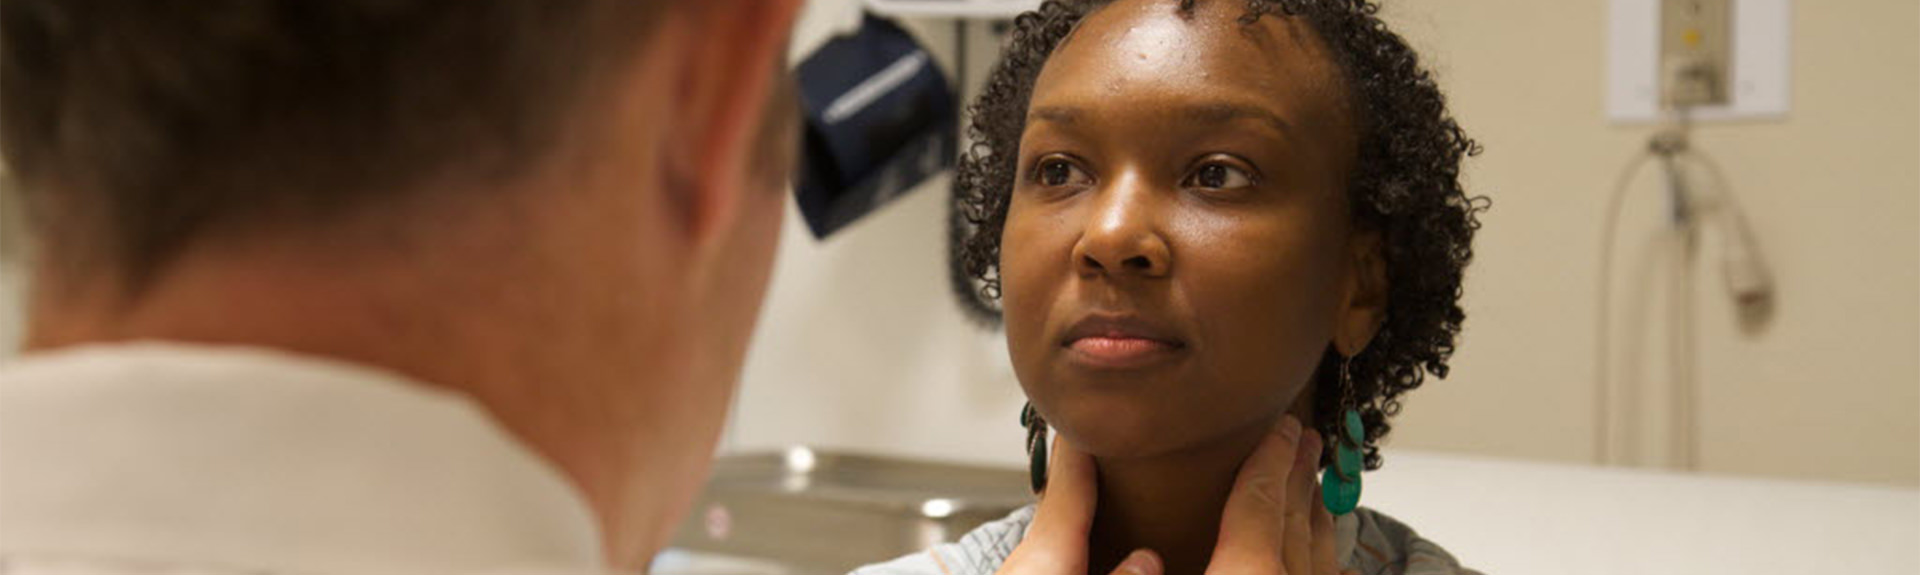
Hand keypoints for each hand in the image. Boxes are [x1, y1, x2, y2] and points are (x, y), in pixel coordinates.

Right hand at [994, 416, 1350, 574]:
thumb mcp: (1061, 574)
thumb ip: (1075, 528)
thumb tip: (1085, 467)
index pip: (1258, 514)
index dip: (1270, 463)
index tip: (1283, 427)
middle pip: (1295, 541)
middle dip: (1297, 485)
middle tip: (1302, 441)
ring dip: (1314, 529)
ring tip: (1308, 493)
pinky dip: (1314, 573)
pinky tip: (1309, 567)